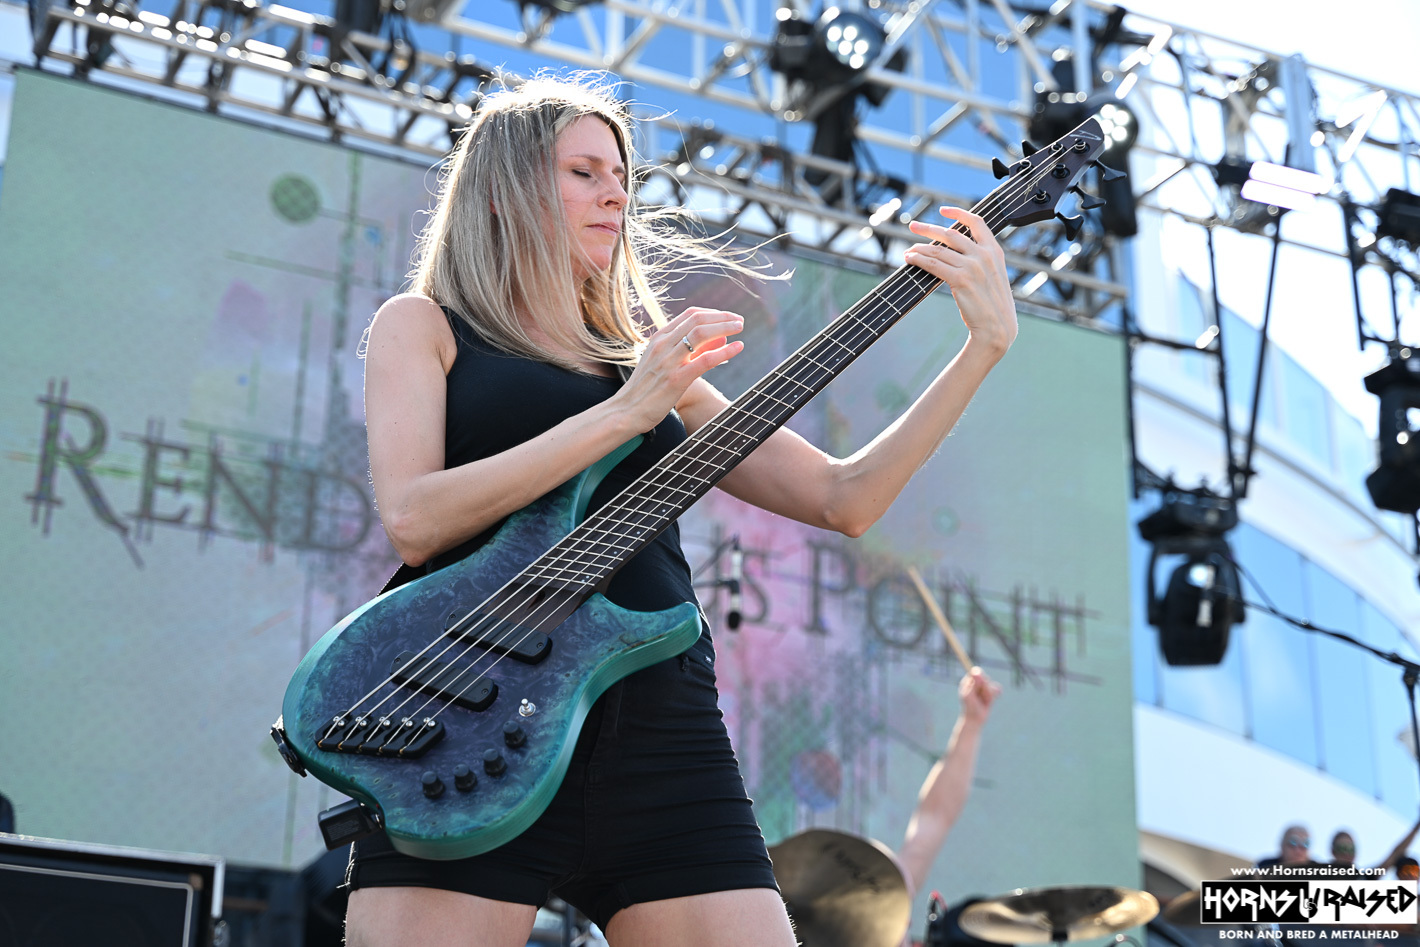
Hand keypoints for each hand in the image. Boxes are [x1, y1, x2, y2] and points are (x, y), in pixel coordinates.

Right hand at [613, 307, 743, 432]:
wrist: (625, 412)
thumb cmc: (646, 390)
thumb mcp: (664, 363)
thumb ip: (690, 350)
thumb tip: (719, 338)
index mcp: (659, 338)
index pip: (690, 315)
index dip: (713, 313)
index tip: (728, 317)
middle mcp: (663, 345)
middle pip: (697, 319)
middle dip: (722, 317)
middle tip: (739, 321)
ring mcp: (669, 361)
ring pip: (701, 333)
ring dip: (725, 327)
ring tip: (740, 328)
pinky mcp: (676, 379)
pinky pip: (705, 360)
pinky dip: (724, 351)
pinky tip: (738, 347)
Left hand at [905, 207, 1017, 354]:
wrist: (997, 328)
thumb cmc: (993, 306)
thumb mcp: (993, 276)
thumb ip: (980, 261)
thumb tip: (955, 253)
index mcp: (995, 251)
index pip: (976, 222)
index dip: (958, 213)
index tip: (943, 210)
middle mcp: (984, 255)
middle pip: (951, 234)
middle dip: (928, 228)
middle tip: (913, 226)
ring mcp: (973, 266)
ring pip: (938, 250)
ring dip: (919, 248)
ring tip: (908, 251)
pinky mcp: (961, 279)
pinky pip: (933, 264)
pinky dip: (918, 259)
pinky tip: (910, 259)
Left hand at [959, 666, 999, 725]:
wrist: (974, 719)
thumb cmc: (969, 707)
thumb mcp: (969, 695)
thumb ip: (974, 684)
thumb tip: (976, 670)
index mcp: (968, 681)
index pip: (976, 672)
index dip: (981, 679)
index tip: (979, 688)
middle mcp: (976, 682)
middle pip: (986, 678)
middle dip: (985, 689)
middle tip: (979, 698)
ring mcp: (983, 687)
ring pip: (993, 685)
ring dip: (989, 695)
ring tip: (983, 702)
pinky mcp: (990, 692)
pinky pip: (997, 689)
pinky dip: (995, 695)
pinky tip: (989, 702)